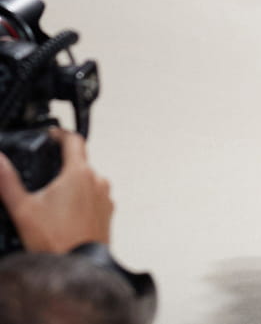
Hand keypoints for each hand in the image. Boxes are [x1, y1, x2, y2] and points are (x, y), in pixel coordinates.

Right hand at [0, 129, 113, 252]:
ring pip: (88, 182)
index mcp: (79, 173)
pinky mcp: (107, 215)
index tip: (51, 135)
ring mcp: (105, 198)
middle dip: (63, 166)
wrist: (77, 270)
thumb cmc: (55, 242)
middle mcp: (97, 181)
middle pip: (81, 162)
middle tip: (46, 175)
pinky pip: (95, 199)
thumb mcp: (24, 210)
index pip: (73, 139)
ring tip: (54, 200)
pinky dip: (82, 201)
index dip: (60, 134)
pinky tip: (66, 216)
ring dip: (74, 185)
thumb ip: (9, 182)